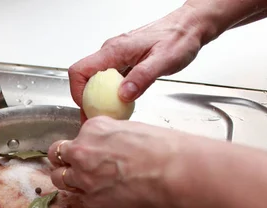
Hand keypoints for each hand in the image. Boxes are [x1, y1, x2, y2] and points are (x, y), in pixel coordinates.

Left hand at [48, 116, 181, 207]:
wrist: (170, 171)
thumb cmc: (160, 147)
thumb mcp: (130, 128)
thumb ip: (110, 136)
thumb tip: (108, 144)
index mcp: (92, 128)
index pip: (75, 136)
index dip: (81, 145)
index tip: (88, 150)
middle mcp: (81, 150)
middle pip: (56, 155)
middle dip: (63, 160)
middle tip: (74, 165)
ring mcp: (83, 176)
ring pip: (59, 178)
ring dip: (68, 179)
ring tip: (83, 182)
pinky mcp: (91, 198)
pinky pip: (80, 198)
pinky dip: (88, 196)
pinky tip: (102, 194)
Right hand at [69, 4, 210, 106]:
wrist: (190, 27)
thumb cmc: (179, 38)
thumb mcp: (164, 60)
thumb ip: (142, 77)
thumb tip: (123, 95)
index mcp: (114, 51)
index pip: (80, 71)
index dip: (77, 92)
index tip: (88, 108)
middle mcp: (111, 53)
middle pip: (85, 79)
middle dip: (86, 102)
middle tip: (96, 120)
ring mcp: (116, 57)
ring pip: (96, 82)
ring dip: (98, 100)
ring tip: (107, 117)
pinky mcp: (124, 62)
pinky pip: (109, 81)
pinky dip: (110, 95)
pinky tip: (120, 106)